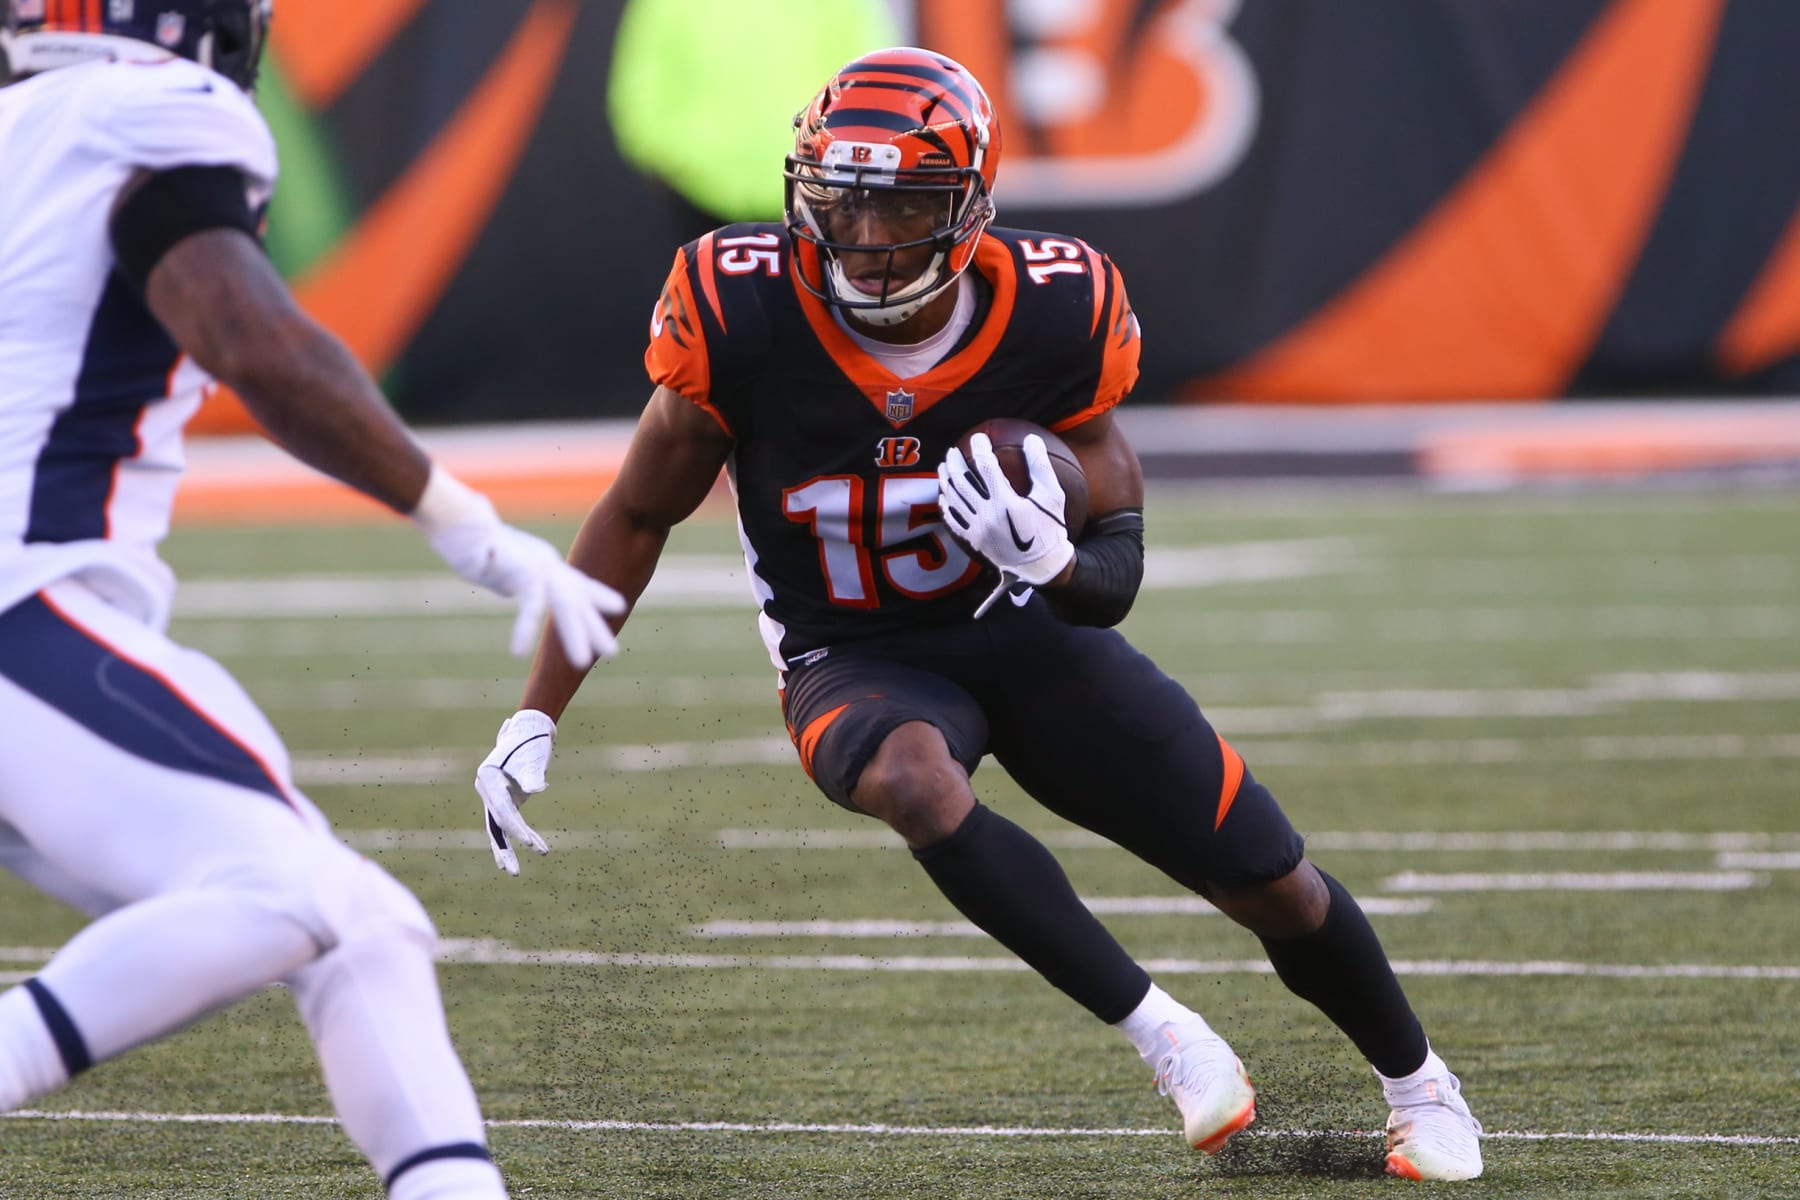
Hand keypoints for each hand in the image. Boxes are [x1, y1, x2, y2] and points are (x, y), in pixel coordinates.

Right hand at [412, 468, 625, 667]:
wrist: (455, 519)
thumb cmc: (469, 539)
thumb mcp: (498, 567)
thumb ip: (510, 580)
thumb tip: (511, 592)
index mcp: (542, 560)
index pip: (576, 581)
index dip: (597, 595)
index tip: (618, 607)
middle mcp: (546, 562)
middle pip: (578, 598)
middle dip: (594, 627)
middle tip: (612, 652)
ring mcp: (537, 566)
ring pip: (564, 605)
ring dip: (575, 636)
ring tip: (582, 663)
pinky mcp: (521, 572)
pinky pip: (529, 605)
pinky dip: (525, 628)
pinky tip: (517, 651)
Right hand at [474, 709, 556, 874]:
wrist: (532, 727)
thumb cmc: (532, 741)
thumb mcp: (533, 758)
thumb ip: (532, 775)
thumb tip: (538, 789)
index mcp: (488, 778)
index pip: (502, 811)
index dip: (517, 830)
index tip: (532, 845)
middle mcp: (486, 789)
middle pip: (495, 824)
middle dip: (506, 849)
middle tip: (514, 872)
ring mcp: (495, 795)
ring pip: (500, 827)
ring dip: (509, 849)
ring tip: (515, 872)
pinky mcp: (506, 799)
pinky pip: (511, 822)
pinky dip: (524, 834)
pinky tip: (538, 847)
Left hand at [938, 433, 1075, 613]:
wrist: (1042, 565)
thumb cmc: (1051, 528)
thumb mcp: (1053, 496)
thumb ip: (1040, 465)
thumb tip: (1031, 438)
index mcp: (1007, 503)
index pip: (986, 467)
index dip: (980, 449)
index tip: (979, 438)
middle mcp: (988, 516)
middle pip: (962, 482)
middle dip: (955, 463)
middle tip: (953, 451)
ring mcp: (977, 530)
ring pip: (954, 500)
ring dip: (946, 481)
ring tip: (944, 467)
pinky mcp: (973, 541)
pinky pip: (953, 521)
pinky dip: (946, 506)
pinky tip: (944, 496)